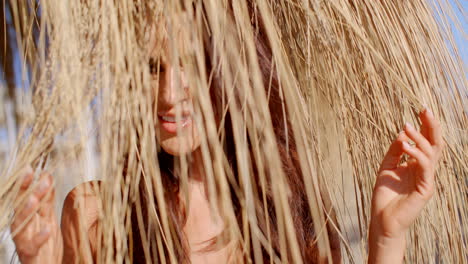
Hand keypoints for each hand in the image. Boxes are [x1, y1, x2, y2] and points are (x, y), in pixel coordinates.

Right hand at [11, 166, 62, 263]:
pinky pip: (31, 246)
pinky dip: (39, 237)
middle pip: (20, 207)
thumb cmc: (46, 242)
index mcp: (27, 216)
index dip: (26, 183)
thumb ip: (47, 199)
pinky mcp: (29, 254)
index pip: (24, 196)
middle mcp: (21, 226)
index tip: (30, 168)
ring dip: (26, 211)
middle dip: (27, 192)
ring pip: (20, 225)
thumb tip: (47, 176)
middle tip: (39, 178)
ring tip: (34, 199)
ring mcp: (23, 240)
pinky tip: (47, 229)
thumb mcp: (48, 217)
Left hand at [368, 108, 443, 262]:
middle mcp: (424, 170)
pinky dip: (417, 154)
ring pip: (432, 153)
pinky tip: (406, 146)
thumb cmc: (384, 196)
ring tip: (407, 127)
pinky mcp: (425, 189)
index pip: (426, 142)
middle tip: (424, 109)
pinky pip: (425, 167)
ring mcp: (427, 179)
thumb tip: (402, 134)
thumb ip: (394, 152)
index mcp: (416, 165)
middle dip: (431, 126)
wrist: (382, 220)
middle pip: (435, 144)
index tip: (420, 110)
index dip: (425, 126)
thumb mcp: (386, 168)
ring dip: (420, 138)